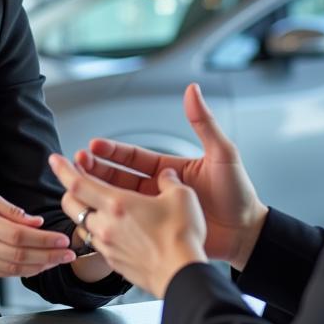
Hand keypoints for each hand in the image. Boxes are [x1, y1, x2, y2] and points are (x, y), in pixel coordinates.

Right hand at [0, 180, 76, 277]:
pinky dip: (22, 271)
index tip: (63, 240)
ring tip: (58, 260)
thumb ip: (11, 210)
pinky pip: (1, 272)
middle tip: (69, 254)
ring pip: (12, 269)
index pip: (18, 237)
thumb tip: (36, 223)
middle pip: (19, 255)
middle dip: (48, 256)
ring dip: (39, 266)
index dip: (44, 241)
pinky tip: (37, 265)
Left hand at [50, 154, 206, 297]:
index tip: (55, 160)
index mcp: (117, 204)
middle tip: (77, 181)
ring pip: (82, 225)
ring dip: (84, 212)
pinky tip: (115, 229)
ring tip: (96, 205)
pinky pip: (98, 242)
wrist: (181, 276)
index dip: (63, 169)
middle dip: (69, 189)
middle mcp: (106, 225)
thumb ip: (169, 181)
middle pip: (71, 204)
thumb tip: (167, 176)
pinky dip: (99, 232)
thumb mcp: (181, 197)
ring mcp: (108, 246)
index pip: (77, 182)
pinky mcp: (114, 262)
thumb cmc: (181, 237)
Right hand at [76, 83, 267, 269]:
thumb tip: (192, 90)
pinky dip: (112, 219)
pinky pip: (130, 224)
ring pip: (120, 199)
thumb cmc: (238, 193)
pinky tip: (95, 218)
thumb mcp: (222, 153)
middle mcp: (159, 187)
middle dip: (96, 169)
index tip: (93, 146)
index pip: (134, 157)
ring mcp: (156, 210)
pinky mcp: (158, 230)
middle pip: (119, 176)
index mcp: (170, 168)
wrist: (246, 233)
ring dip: (99, 191)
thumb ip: (204, 123)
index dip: (113, 152)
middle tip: (76, 163)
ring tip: (78, 186)